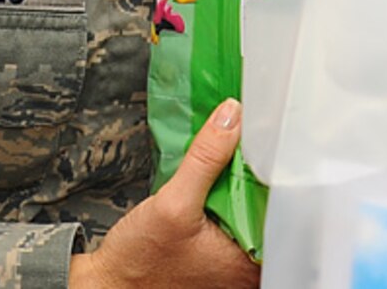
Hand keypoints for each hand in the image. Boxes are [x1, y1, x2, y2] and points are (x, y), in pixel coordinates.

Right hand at [71, 101, 259, 288]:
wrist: (107, 287)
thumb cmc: (138, 263)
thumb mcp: (172, 204)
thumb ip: (205, 159)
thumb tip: (232, 115)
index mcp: (247, 261)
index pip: (279, 204)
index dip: (275, 168)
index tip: (267, 136)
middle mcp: (246, 266)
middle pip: (265, 203)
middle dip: (255, 171)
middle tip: (248, 136)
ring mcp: (230, 262)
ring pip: (248, 207)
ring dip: (239, 180)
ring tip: (232, 150)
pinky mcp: (215, 255)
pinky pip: (231, 215)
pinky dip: (225, 193)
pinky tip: (215, 175)